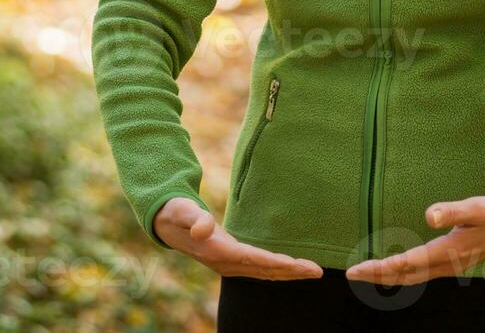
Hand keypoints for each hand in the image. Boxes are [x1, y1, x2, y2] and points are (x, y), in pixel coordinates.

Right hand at [152, 197, 323, 279]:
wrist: (167, 224)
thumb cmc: (178, 213)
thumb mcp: (183, 211)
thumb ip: (194, 218)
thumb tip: (204, 228)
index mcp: (219, 251)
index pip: (254, 259)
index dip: (277, 262)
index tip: (299, 265)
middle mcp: (227, 263)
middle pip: (265, 271)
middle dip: (292, 272)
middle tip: (317, 271)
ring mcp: (230, 265)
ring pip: (265, 273)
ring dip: (289, 273)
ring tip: (312, 272)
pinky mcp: (233, 261)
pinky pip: (260, 269)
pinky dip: (278, 270)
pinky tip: (293, 269)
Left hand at [345, 194, 484, 285]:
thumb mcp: (477, 207)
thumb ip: (453, 211)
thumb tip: (429, 216)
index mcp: (449, 251)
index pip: (408, 263)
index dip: (382, 266)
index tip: (359, 268)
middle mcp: (448, 264)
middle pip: (406, 276)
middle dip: (378, 275)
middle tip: (352, 273)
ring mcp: (451, 265)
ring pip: (413, 277)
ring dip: (388, 276)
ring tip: (365, 273)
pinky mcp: (453, 261)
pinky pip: (421, 273)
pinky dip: (402, 273)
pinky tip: (393, 270)